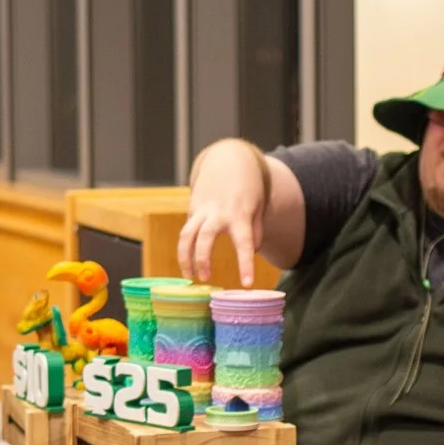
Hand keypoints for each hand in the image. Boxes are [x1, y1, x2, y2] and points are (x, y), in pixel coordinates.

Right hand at [177, 141, 267, 285]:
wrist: (229, 160)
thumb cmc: (248, 188)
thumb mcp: (259, 207)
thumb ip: (256, 230)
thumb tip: (251, 251)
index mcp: (241, 215)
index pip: (244, 243)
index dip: (245, 264)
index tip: (246, 284)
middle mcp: (219, 213)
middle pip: (205, 238)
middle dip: (203, 259)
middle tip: (206, 279)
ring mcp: (203, 210)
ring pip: (186, 235)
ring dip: (185, 257)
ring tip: (189, 277)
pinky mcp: (193, 209)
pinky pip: (187, 230)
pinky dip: (187, 247)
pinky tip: (190, 261)